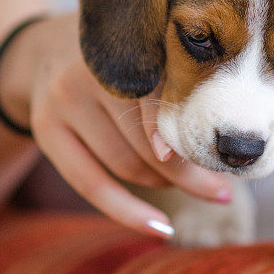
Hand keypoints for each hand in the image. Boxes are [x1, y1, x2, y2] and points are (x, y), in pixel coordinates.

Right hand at [0, 13, 231, 235]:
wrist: (48, 45)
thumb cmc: (124, 57)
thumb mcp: (153, 51)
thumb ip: (182, 82)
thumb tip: (227, 144)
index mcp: (128, 47)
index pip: (166, 103)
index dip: (193, 136)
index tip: (225, 161)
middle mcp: (91, 70)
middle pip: (149, 141)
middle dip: (188, 171)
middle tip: (220, 187)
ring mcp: (63, 100)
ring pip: (126, 165)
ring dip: (165, 185)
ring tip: (186, 184)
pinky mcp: (46, 129)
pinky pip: (91, 185)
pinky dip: (128, 212)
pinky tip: (161, 227)